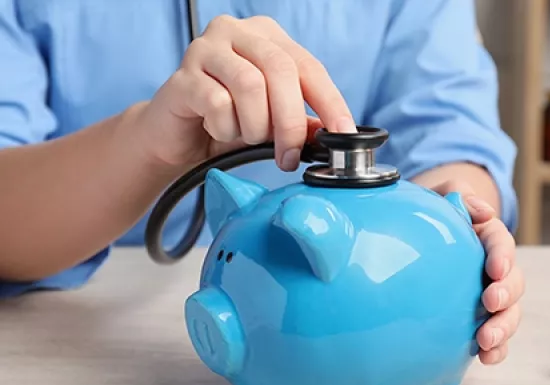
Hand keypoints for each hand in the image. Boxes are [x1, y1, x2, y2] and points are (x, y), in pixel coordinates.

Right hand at [133, 15, 356, 170]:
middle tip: (289, 156)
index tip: (345, 134)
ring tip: (246, 137)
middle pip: (280, 70)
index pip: (309, 66)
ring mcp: (205, 49)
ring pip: (250, 84)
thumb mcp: (272, 123)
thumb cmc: (226, 122)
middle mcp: (236, 32)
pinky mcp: (181, 76)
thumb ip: (304, 123)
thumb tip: (339, 134)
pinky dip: (226, 128)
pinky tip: (219, 131)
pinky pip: (217, 103)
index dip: (330, 102)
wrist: (173, 137)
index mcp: (267, 36)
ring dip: (255, 125)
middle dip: (291, 121)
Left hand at [429, 180, 523, 364]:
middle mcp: (494, 269)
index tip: (494, 269)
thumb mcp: (444, 195)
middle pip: (513, 282)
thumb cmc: (433, 214)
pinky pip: (495, 337)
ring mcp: (489, 296)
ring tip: (487, 341)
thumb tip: (482, 212)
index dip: (503, 257)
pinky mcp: (480, 319)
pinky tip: (485, 359)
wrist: (419, 236)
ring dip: (503, 328)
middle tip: (491, 303)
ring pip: (509, 313)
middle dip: (507, 296)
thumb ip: (459, 194)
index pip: (502, 245)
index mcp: (488, 238)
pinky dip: (497, 349)